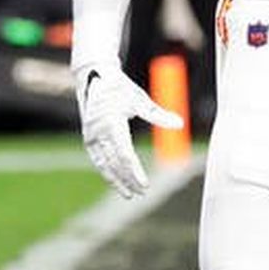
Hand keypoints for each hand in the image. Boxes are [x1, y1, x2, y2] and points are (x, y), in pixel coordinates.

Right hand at [75, 60, 181, 196]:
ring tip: (128, 193)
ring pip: (104, 164)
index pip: (124, 155)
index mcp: (112, 123)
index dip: (135, 172)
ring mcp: (91, 135)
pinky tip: (117, 180)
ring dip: (116, 179)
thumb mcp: (140, 99)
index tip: (145, 185)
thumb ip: (158, 115)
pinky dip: (107, 170)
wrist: (94, 76)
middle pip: (115, 163)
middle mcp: (98, 132)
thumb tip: (180, 124)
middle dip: (127, 179)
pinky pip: (98, 158)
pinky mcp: (88, 137)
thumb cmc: (120, 87)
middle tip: (141, 193)